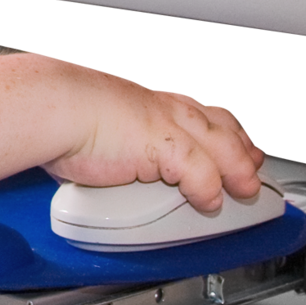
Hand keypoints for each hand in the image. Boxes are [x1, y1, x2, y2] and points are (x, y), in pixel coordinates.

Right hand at [38, 57, 266, 211]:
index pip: (197, 111)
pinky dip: (208, 189)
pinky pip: (202, 173)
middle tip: (253, 168)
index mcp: (147, 102)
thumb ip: (107, 138)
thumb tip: (93, 154)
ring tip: (245, 191)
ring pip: (222, 147)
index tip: (233, 139)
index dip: (222, 128)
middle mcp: (164, 109)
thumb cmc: (57, 109)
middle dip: (242, 148)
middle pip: (221, 126)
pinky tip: (209, 202)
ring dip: (237, 170)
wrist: (51, 103)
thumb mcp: (91, 120)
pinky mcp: (166, 147)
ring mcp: (168, 126)